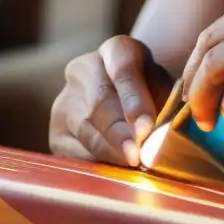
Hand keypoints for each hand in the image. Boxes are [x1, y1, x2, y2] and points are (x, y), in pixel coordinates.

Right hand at [49, 35, 172, 166]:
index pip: (123, 68)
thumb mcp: (165, 87)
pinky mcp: (57, 134)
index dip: (134, 99)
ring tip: (130, 167)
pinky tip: (115, 173)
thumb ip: (166, 104)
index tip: (145, 127)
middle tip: (136, 155)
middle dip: (119, 132)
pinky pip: (74, 152)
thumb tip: (165, 134)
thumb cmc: (155, 93)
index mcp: (117, 50)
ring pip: (85, 129)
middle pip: (99, 102)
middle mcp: (83, 69)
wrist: (129, 100)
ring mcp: (64, 101)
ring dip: (110, 151)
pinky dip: (96, 163)